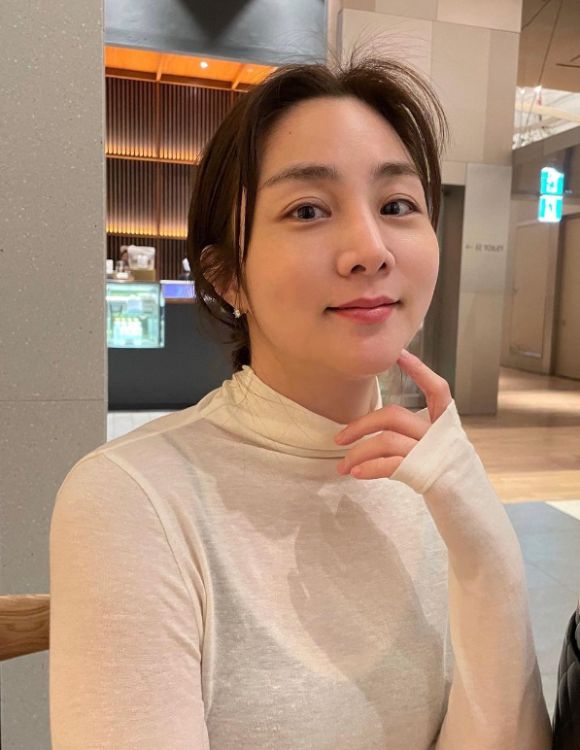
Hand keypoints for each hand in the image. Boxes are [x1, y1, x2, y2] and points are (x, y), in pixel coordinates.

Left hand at [334, 349, 452, 478]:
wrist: (470, 513)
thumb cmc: (446, 480)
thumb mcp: (433, 451)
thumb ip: (413, 436)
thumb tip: (373, 433)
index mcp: (446, 425)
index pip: (437, 390)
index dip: (419, 370)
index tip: (400, 353)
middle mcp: (441, 434)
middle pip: (394, 415)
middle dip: (361, 424)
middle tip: (338, 440)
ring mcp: (434, 453)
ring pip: (387, 440)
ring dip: (358, 453)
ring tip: (343, 467)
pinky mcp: (426, 473)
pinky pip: (390, 464)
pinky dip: (369, 467)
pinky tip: (356, 474)